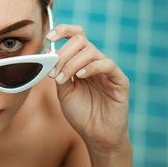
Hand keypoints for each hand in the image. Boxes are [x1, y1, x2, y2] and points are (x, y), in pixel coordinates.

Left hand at [46, 24, 129, 150]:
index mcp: (80, 61)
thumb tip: (48, 53)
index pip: (75, 36)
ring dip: (71, 64)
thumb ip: (58, 71)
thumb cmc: (80, 113)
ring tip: (62, 80)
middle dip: (63, 53)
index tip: (49, 38)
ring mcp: (107, 69)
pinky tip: (80, 76)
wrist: (96, 135)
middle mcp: (94, 61)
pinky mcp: (119, 79)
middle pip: (80, 40)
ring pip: (90, 51)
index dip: (62, 31)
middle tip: (53, 70)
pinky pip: (106, 64)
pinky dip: (90, 67)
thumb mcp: (63, 90)